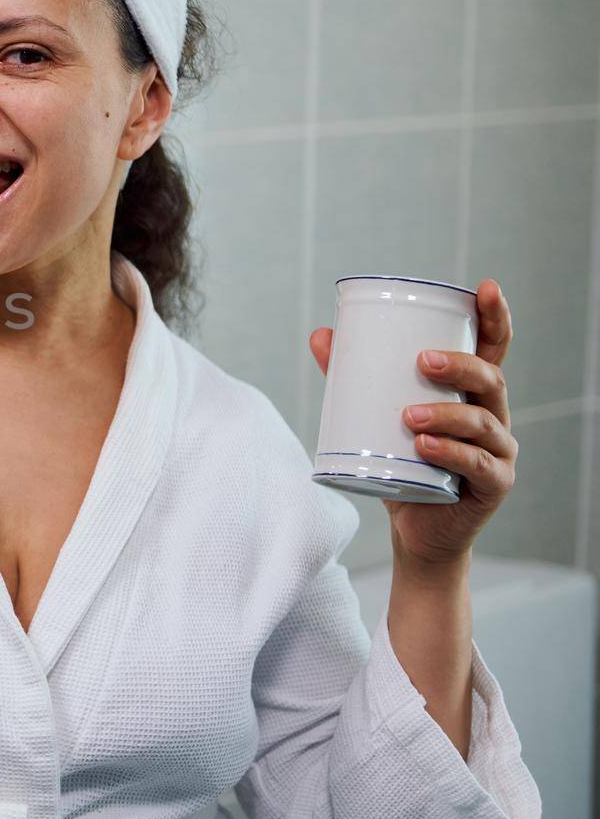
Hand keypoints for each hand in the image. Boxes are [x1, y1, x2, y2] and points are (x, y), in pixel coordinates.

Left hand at [309, 279, 516, 570]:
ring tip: (407, 416)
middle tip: (423, 361)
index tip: (487, 287)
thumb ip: (352, 377)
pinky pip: (478, 465)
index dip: (495, 318)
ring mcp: (498, 451)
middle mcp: (492, 415)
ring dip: (446, 414)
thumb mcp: (376, 418)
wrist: (415, 531)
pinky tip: (425, 447)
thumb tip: (320, 334)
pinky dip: (451, 453)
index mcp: (471, 392)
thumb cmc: (401, 465)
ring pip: (483, 422)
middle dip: (460, 365)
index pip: (491, 348)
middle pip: (491, 378)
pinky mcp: (494, 485)